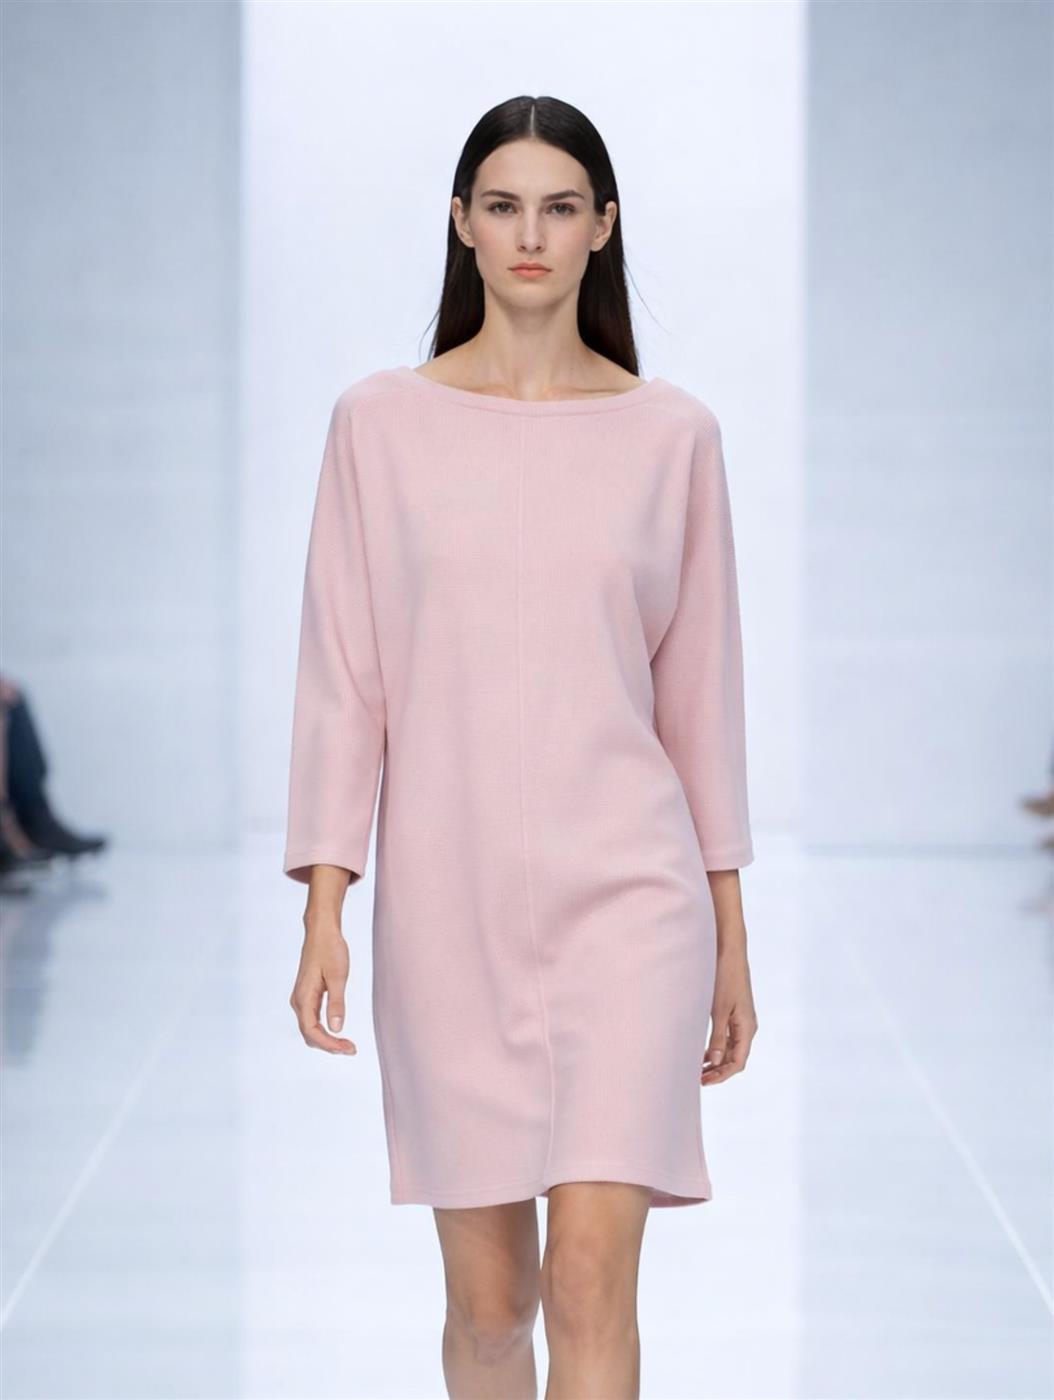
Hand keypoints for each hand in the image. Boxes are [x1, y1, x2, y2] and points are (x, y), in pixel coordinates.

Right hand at [289, 918, 357, 1054]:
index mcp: (303, 997)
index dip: (329, 1044)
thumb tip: (336, 1029)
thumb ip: (337, 1003)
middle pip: (309, 1034)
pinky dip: (324, 1030)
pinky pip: (312, 1020)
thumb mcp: (338, 976)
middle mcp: (298, 1000)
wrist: (321, 931)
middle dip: (329, 1046)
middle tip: (351, 1049)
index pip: (312, 1031)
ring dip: (327, 1040)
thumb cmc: (330, 949)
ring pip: (310, 1029)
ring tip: (347, 1045)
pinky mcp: (307, 995)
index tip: (348, 1048)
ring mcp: (301, 998)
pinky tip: (337, 1032)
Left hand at [701, 948, 757, 1084]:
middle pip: (735, 1058)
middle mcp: (747, 1026)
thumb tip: (716, 1062)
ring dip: (716, 1060)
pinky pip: (727, 1036)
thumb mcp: (718, 1009)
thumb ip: (717, 1037)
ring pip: (731, 1048)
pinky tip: (703, 1051)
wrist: (729, 951)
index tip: (704, 1081)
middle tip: (697, 1079)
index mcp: (747, 1027)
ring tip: (698, 1069)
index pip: (738, 1062)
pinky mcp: (734, 1011)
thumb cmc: (724, 977)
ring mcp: (741, 1019)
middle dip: (718, 1071)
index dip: (721, 1075)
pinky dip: (716, 1047)